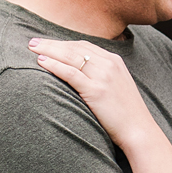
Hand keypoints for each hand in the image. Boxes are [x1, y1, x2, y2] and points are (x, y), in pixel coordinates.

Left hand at [28, 38, 153, 152]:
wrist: (139, 130)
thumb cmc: (125, 113)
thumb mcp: (117, 86)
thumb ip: (101, 75)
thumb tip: (80, 74)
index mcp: (114, 61)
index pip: (83, 46)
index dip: (63, 43)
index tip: (48, 43)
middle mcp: (109, 64)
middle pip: (75, 47)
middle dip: (52, 43)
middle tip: (33, 41)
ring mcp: (103, 76)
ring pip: (71, 57)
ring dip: (49, 50)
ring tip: (32, 48)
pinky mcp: (96, 90)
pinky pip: (71, 73)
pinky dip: (55, 65)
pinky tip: (42, 62)